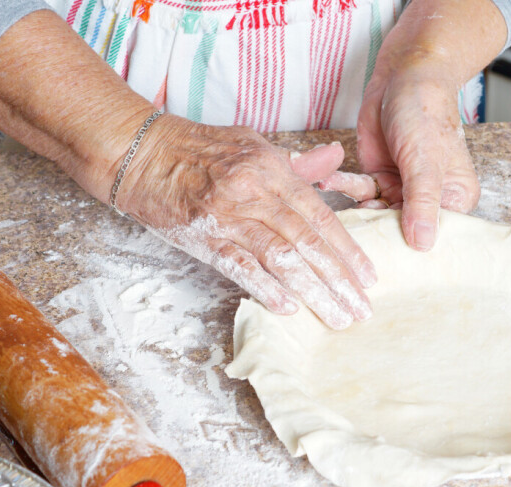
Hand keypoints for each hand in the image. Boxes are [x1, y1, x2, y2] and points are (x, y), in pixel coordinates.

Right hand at [114, 115, 376, 329]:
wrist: (142, 152)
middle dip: (338, 280)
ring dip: (313, 291)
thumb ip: (296, 163)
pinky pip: (239, 265)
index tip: (368, 278)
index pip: (320, 216)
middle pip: (306, 242)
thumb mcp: (253, 146)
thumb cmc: (201, 150)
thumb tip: (334, 157)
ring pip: (280, 257)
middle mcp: (254, 191)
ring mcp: (227, 214)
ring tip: (337, 317)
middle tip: (362, 310)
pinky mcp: (201, 235)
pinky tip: (289, 308)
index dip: (348, 250)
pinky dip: (265, 287)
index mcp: (272, 169)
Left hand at [349, 64, 479, 250]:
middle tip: (352, 241)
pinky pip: (360, 191)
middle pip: (404, 229)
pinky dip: (344, 186)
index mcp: (455, 198)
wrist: (404, 75)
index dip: (414, 248)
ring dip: (357, 208)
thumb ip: (421, 203)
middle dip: (379, 232)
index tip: (390, 261)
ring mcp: (402, 189)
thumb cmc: (426, 112)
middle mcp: (429, 199)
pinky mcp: (378, 177)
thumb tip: (423, 246)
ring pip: (378, 213)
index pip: (436, 234)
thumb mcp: (424, 161)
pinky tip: (329, 181)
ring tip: (337, 209)